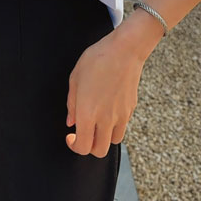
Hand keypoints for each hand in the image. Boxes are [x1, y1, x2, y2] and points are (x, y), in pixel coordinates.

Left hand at [67, 16, 148, 158]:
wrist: (125, 49)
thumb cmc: (98, 59)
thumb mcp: (76, 77)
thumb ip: (72, 103)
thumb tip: (71, 121)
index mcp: (88, 112)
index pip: (83, 147)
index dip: (74, 146)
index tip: (71, 136)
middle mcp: (105, 119)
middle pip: (99, 151)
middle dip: (89, 147)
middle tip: (83, 134)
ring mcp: (120, 116)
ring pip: (112, 142)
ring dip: (103, 138)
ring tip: (96, 124)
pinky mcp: (130, 109)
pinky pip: (121, 127)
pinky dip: (113, 126)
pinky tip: (108, 111)